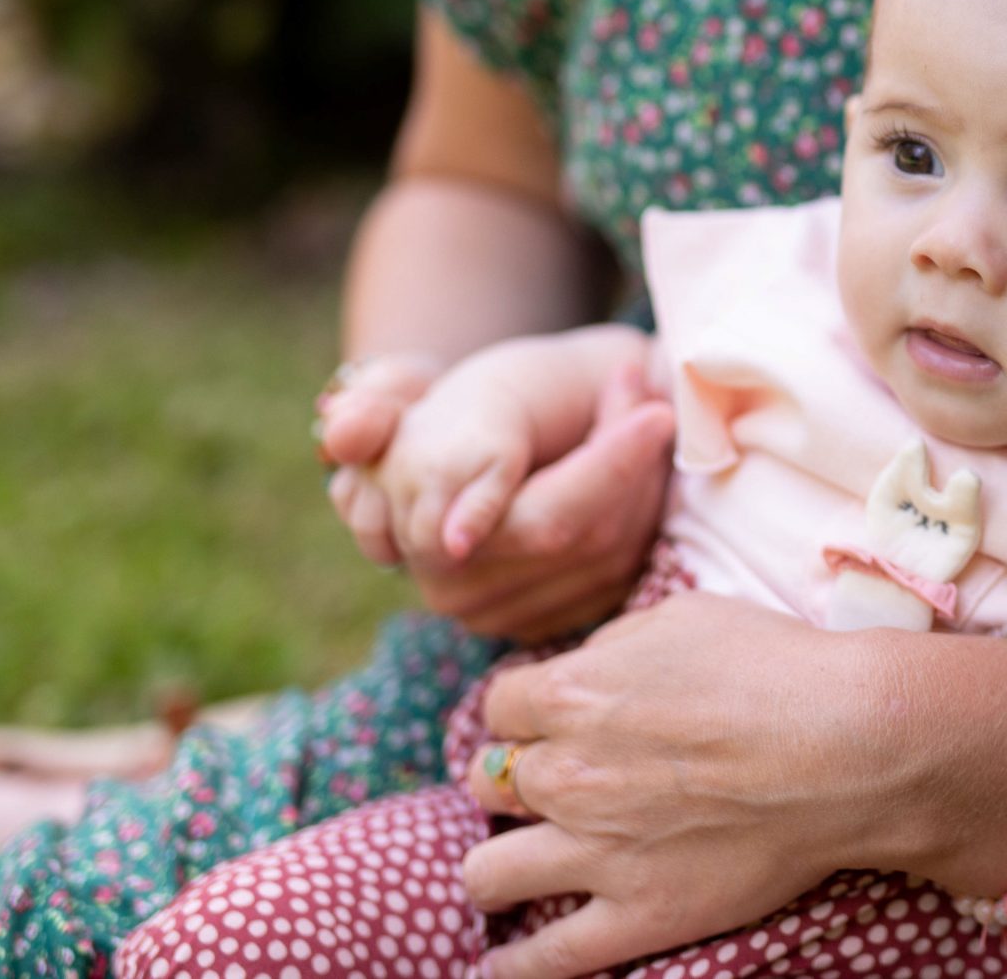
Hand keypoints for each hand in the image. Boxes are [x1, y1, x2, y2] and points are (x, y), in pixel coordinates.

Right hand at [325, 325, 674, 640]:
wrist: (458, 450)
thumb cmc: (440, 409)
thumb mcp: (404, 387)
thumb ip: (377, 400)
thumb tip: (343, 432)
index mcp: (434, 546)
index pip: (547, 521)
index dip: (610, 464)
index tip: (658, 410)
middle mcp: (466, 598)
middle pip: (591, 540)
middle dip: (636, 467)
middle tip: (663, 405)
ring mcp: (512, 617)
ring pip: (615, 556)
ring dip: (645, 483)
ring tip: (648, 415)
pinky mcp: (551, 619)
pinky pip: (622, 572)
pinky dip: (645, 515)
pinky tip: (645, 466)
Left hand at [457, 591, 913, 978]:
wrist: (848, 746)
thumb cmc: (776, 668)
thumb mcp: (684, 616)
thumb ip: (614, 645)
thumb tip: (585, 668)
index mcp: (572, 695)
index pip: (500, 706)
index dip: (525, 713)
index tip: (549, 722)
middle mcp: (567, 774)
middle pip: (487, 783)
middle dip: (513, 780)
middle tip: (551, 785)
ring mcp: (596, 852)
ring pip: (487, 873)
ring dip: (496, 867)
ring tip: (515, 869)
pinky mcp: (637, 914)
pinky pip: (546, 958)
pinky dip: (515, 963)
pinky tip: (502, 962)